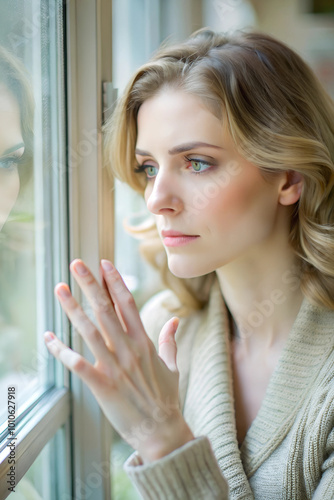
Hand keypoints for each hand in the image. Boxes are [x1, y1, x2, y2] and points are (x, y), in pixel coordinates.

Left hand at [43, 258, 193, 462]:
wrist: (161, 431)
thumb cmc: (166, 398)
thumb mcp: (172, 365)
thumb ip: (171, 340)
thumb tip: (175, 319)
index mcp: (145, 342)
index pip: (128, 304)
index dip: (115, 282)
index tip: (104, 264)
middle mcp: (129, 350)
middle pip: (107, 310)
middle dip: (91, 285)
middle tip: (77, 264)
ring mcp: (115, 367)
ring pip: (90, 331)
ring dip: (73, 308)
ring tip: (60, 288)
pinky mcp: (102, 385)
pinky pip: (78, 364)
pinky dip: (61, 350)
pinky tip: (48, 337)